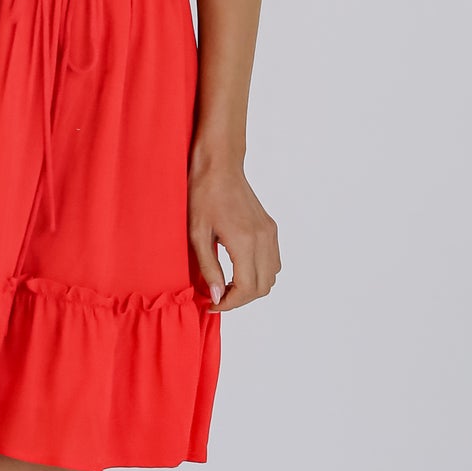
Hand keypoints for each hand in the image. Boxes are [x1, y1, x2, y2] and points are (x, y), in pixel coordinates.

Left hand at [188, 155, 279, 310]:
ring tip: (226, 285)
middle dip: (240, 299)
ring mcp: (270, 233)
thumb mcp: (197, 234)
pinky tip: (237, 270)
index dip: (230, 304)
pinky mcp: (271, 228)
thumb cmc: (203, 195)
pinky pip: (274, 262)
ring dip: (251, 288)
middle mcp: (263, 239)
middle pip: (262, 287)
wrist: (220, 166)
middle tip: (217, 298)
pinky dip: (259, 274)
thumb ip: (209, 268)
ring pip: (271, 277)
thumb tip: (216, 296)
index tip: (212, 304)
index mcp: (244, 241)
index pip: (247, 288)